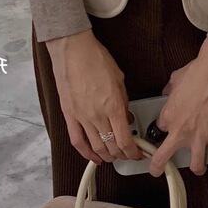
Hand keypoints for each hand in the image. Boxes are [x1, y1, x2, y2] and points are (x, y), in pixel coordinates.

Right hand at [46, 29, 144, 164]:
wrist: (73, 50)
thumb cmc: (96, 59)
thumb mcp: (119, 79)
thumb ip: (123, 102)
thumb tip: (125, 117)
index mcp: (113, 106)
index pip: (125, 140)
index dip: (133, 152)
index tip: (138, 153)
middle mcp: (97, 115)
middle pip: (112, 147)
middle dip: (123, 155)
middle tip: (128, 154)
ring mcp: (81, 117)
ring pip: (96, 147)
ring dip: (107, 156)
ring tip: (114, 156)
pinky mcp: (69, 115)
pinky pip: (77, 140)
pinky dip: (86, 153)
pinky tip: (93, 156)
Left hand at [148, 38, 207, 176]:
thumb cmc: (199, 71)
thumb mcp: (175, 78)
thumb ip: (170, 90)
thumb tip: (169, 92)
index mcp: (169, 114)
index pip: (159, 131)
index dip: (165, 131)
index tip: (166, 132)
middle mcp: (181, 130)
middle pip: (163, 157)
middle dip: (158, 166)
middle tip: (158, 169)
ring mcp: (200, 136)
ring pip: (195, 166)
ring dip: (197, 167)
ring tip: (199, 165)